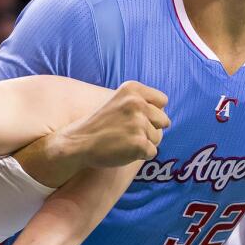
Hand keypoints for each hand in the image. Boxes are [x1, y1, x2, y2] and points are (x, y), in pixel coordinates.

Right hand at [55, 81, 169, 167]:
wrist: (78, 143)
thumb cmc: (100, 124)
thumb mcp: (119, 101)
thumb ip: (141, 102)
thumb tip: (166, 116)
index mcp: (133, 89)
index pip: (162, 101)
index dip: (152, 112)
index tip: (135, 118)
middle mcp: (137, 103)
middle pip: (164, 120)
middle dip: (151, 129)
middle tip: (129, 132)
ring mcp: (138, 123)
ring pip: (158, 138)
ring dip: (144, 143)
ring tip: (123, 141)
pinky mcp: (139, 143)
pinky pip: (152, 152)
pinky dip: (141, 155)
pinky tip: (123, 150)